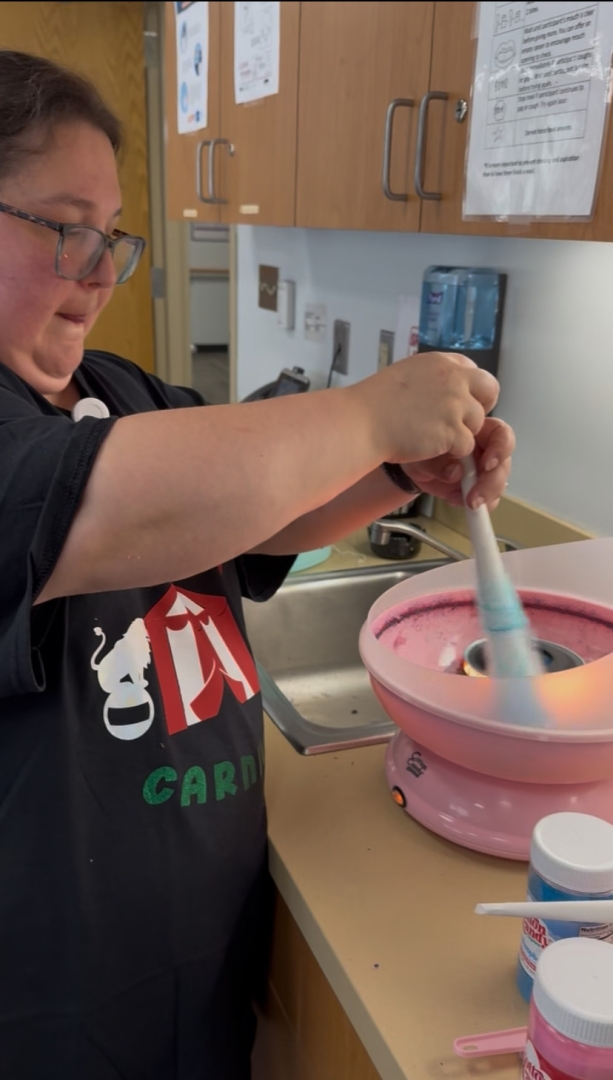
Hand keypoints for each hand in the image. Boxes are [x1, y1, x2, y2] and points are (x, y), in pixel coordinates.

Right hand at [355, 352, 498, 463]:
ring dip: (461, 433)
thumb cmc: (375, 403)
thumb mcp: (408, 374)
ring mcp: (455, 404)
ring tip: (434, 437)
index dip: (471, 391)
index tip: (459, 403)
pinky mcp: (453, 431)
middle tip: (463, 423)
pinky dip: (452, 451)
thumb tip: (451, 388)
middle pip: (489, 391)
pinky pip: (467, 445)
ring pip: (477, 422)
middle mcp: (454, 378)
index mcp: (442, 362)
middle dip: (481, 407)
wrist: (362, 422)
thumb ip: (434, 379)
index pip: (475, 372)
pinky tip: (431, 448)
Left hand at [400, 416, 514, 510]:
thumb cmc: (419, 442)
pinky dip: (478, 507)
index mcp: (477, 430)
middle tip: (476, 495)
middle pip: (503, 464)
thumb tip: (456, 472)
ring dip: (486, 496)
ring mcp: (483, 470)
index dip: (500, 449)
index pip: (501, 434)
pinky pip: (487, 500)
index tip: (487, 464)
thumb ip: (439, 459)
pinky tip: (459, 503)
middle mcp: (486, 449)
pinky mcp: (477, 488)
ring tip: (468, 503)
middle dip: (492, 482)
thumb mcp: (422, 446)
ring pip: (499, 484)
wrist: (410, 459)